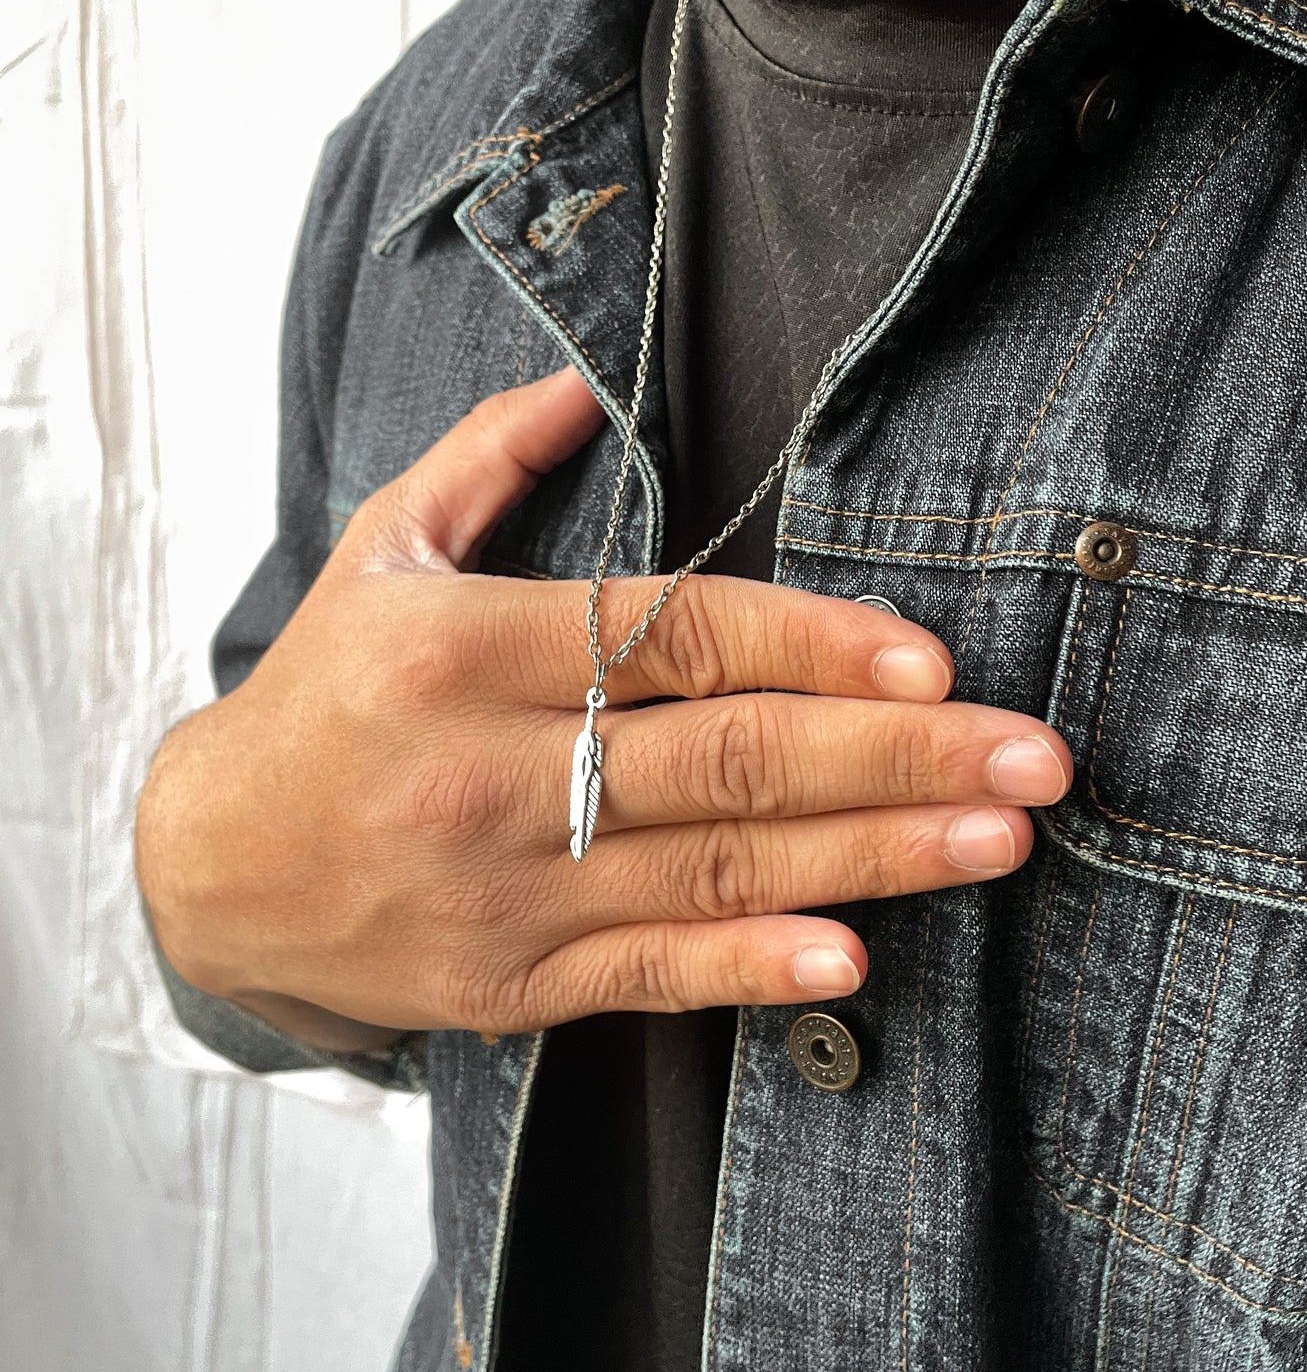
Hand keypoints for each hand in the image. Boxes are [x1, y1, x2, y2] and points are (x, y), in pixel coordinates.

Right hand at [135, 368, 1071, 1047]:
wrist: (207, 869)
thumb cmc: (320, 694)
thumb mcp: (375, 552)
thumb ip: (479, 460)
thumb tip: (575, 388)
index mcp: (466, 646)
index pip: (674, 634)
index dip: (813, 644)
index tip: (933, 656)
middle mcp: (491, 769)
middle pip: (729, 759)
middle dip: (899, 755)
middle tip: (1034, 755)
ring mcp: (505, 888)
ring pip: (717, 870)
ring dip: (874, 856)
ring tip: (999, 840)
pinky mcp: (508, 983)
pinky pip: (650, 974)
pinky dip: (755, 969)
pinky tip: (856, 959)